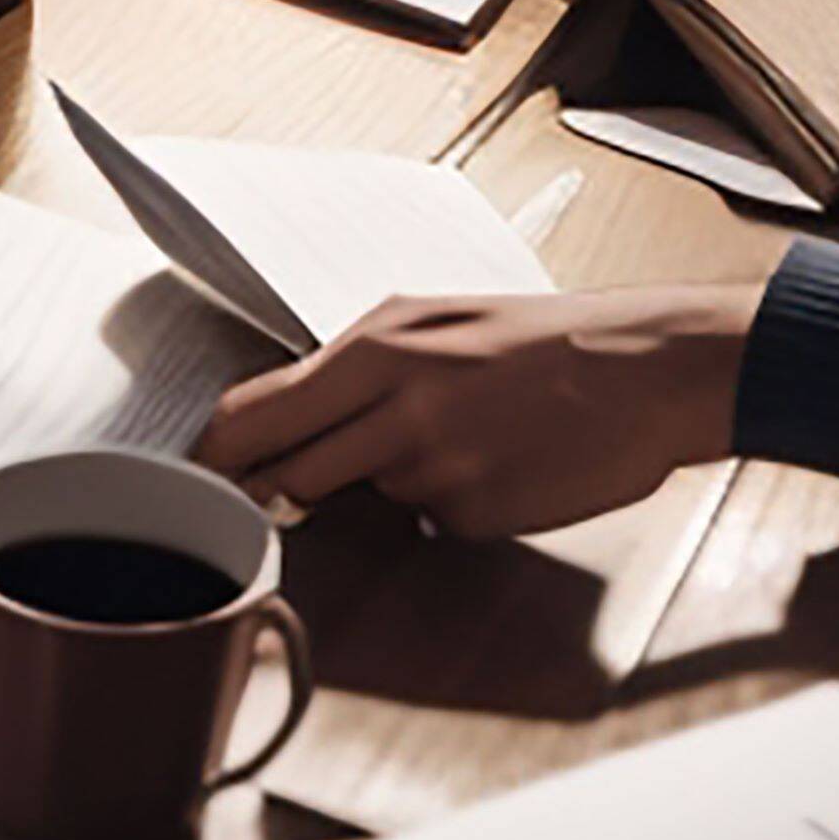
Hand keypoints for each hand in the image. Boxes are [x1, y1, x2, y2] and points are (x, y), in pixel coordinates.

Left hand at [196, 281, 767, 535]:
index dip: (216, 452)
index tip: (192, 473)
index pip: (256, 413)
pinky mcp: (476, 515)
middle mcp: (398, 410)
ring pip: (369, 493)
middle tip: (275, 486)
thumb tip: (292, 410)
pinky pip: (432, 517)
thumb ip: (359, 366)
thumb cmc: (542, 338)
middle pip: (290, 471)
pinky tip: (495, 462)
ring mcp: (438, 469)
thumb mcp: (436, 322)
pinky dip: (448, 500)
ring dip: (386, 480)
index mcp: (378, 350)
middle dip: (277, 485)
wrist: (646, 369)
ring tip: (456, 435)